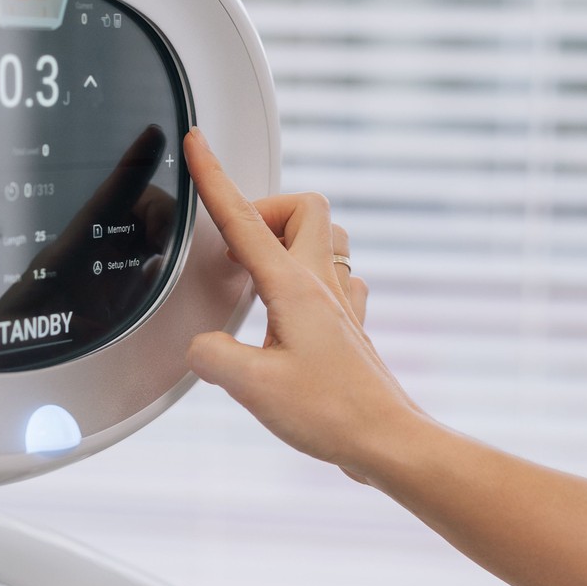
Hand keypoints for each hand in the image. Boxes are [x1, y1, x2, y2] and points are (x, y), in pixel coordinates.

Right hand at [183, 128, 425, 480]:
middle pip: (304, 208)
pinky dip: (308, 280)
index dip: (216, 179)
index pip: (245, 220)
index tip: (200, 144)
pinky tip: (292, 309)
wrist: (386, 441)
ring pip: (325, 239)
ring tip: (258, 270)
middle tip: (235, 240)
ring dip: (289, 240)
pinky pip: (335, 280)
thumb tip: (202, 347)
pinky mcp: (350, 328)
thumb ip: (212, 356)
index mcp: (294, 287)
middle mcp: (323, 287)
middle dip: (265, 209)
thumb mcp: (251, 387)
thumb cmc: (332, 413)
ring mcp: (342, 305)